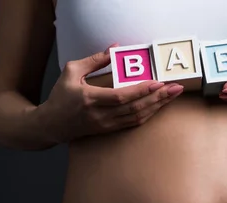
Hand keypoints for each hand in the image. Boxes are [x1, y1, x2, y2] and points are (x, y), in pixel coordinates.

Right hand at [42, 44, 183, 143]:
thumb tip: (115, 49)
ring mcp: (106, 125)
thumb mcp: (71, 71)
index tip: (158, 83)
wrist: (51, 125)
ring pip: (137, 117)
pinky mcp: (109, 130)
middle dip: (158, 98)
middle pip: (134, 108)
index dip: (141, 91)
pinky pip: (133, 123)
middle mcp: (100, 115)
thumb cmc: (60, 96)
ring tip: (172, 97)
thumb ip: (94, 60)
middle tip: (176, 89)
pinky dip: (148, 114)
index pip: (121, 96)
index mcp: (90, 99)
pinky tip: (159, 106)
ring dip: (157, 107)